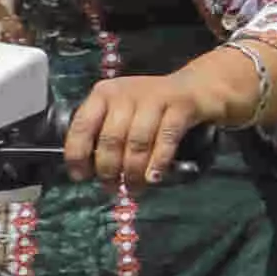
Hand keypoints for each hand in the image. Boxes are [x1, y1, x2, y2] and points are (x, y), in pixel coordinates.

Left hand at [64, 66, 229, 188]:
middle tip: (111, 188)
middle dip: (109, 169)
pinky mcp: (181, 106)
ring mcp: (155, 99)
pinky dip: (158, 162)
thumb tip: (90, 170)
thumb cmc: (153, 106)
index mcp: (104, 94)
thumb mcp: (123, 110)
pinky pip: (166, 139)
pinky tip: (154, 177)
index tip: (81, 177)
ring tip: (133, 188)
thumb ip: (105, 133)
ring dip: (133, 171)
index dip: (78, 155)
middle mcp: (126, 94)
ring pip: (137, 142)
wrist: (198, 87)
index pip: (82, 126)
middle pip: (111, 138)